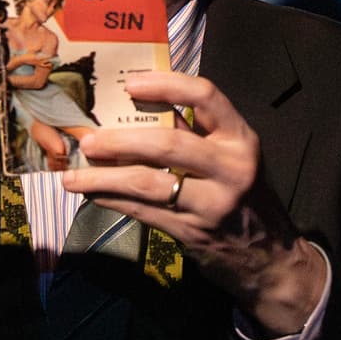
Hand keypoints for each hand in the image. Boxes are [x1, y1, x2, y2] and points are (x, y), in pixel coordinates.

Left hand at [61, 71, 324, 336]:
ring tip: (73, 175)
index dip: (165, 85)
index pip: (205, 96)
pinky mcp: (192, 231)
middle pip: (168, 144)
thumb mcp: (231, 155)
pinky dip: (113, 200)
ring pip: (148, 184)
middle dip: (121, 141)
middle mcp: (231, 168)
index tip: (130, 84)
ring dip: (104, 177)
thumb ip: (194, 130)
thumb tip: (135, 105)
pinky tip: (92, 193)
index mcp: (240, 138)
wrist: (267, 255)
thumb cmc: (242, 191)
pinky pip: (143, 211)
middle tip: (88, 140)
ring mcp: (212, 203)